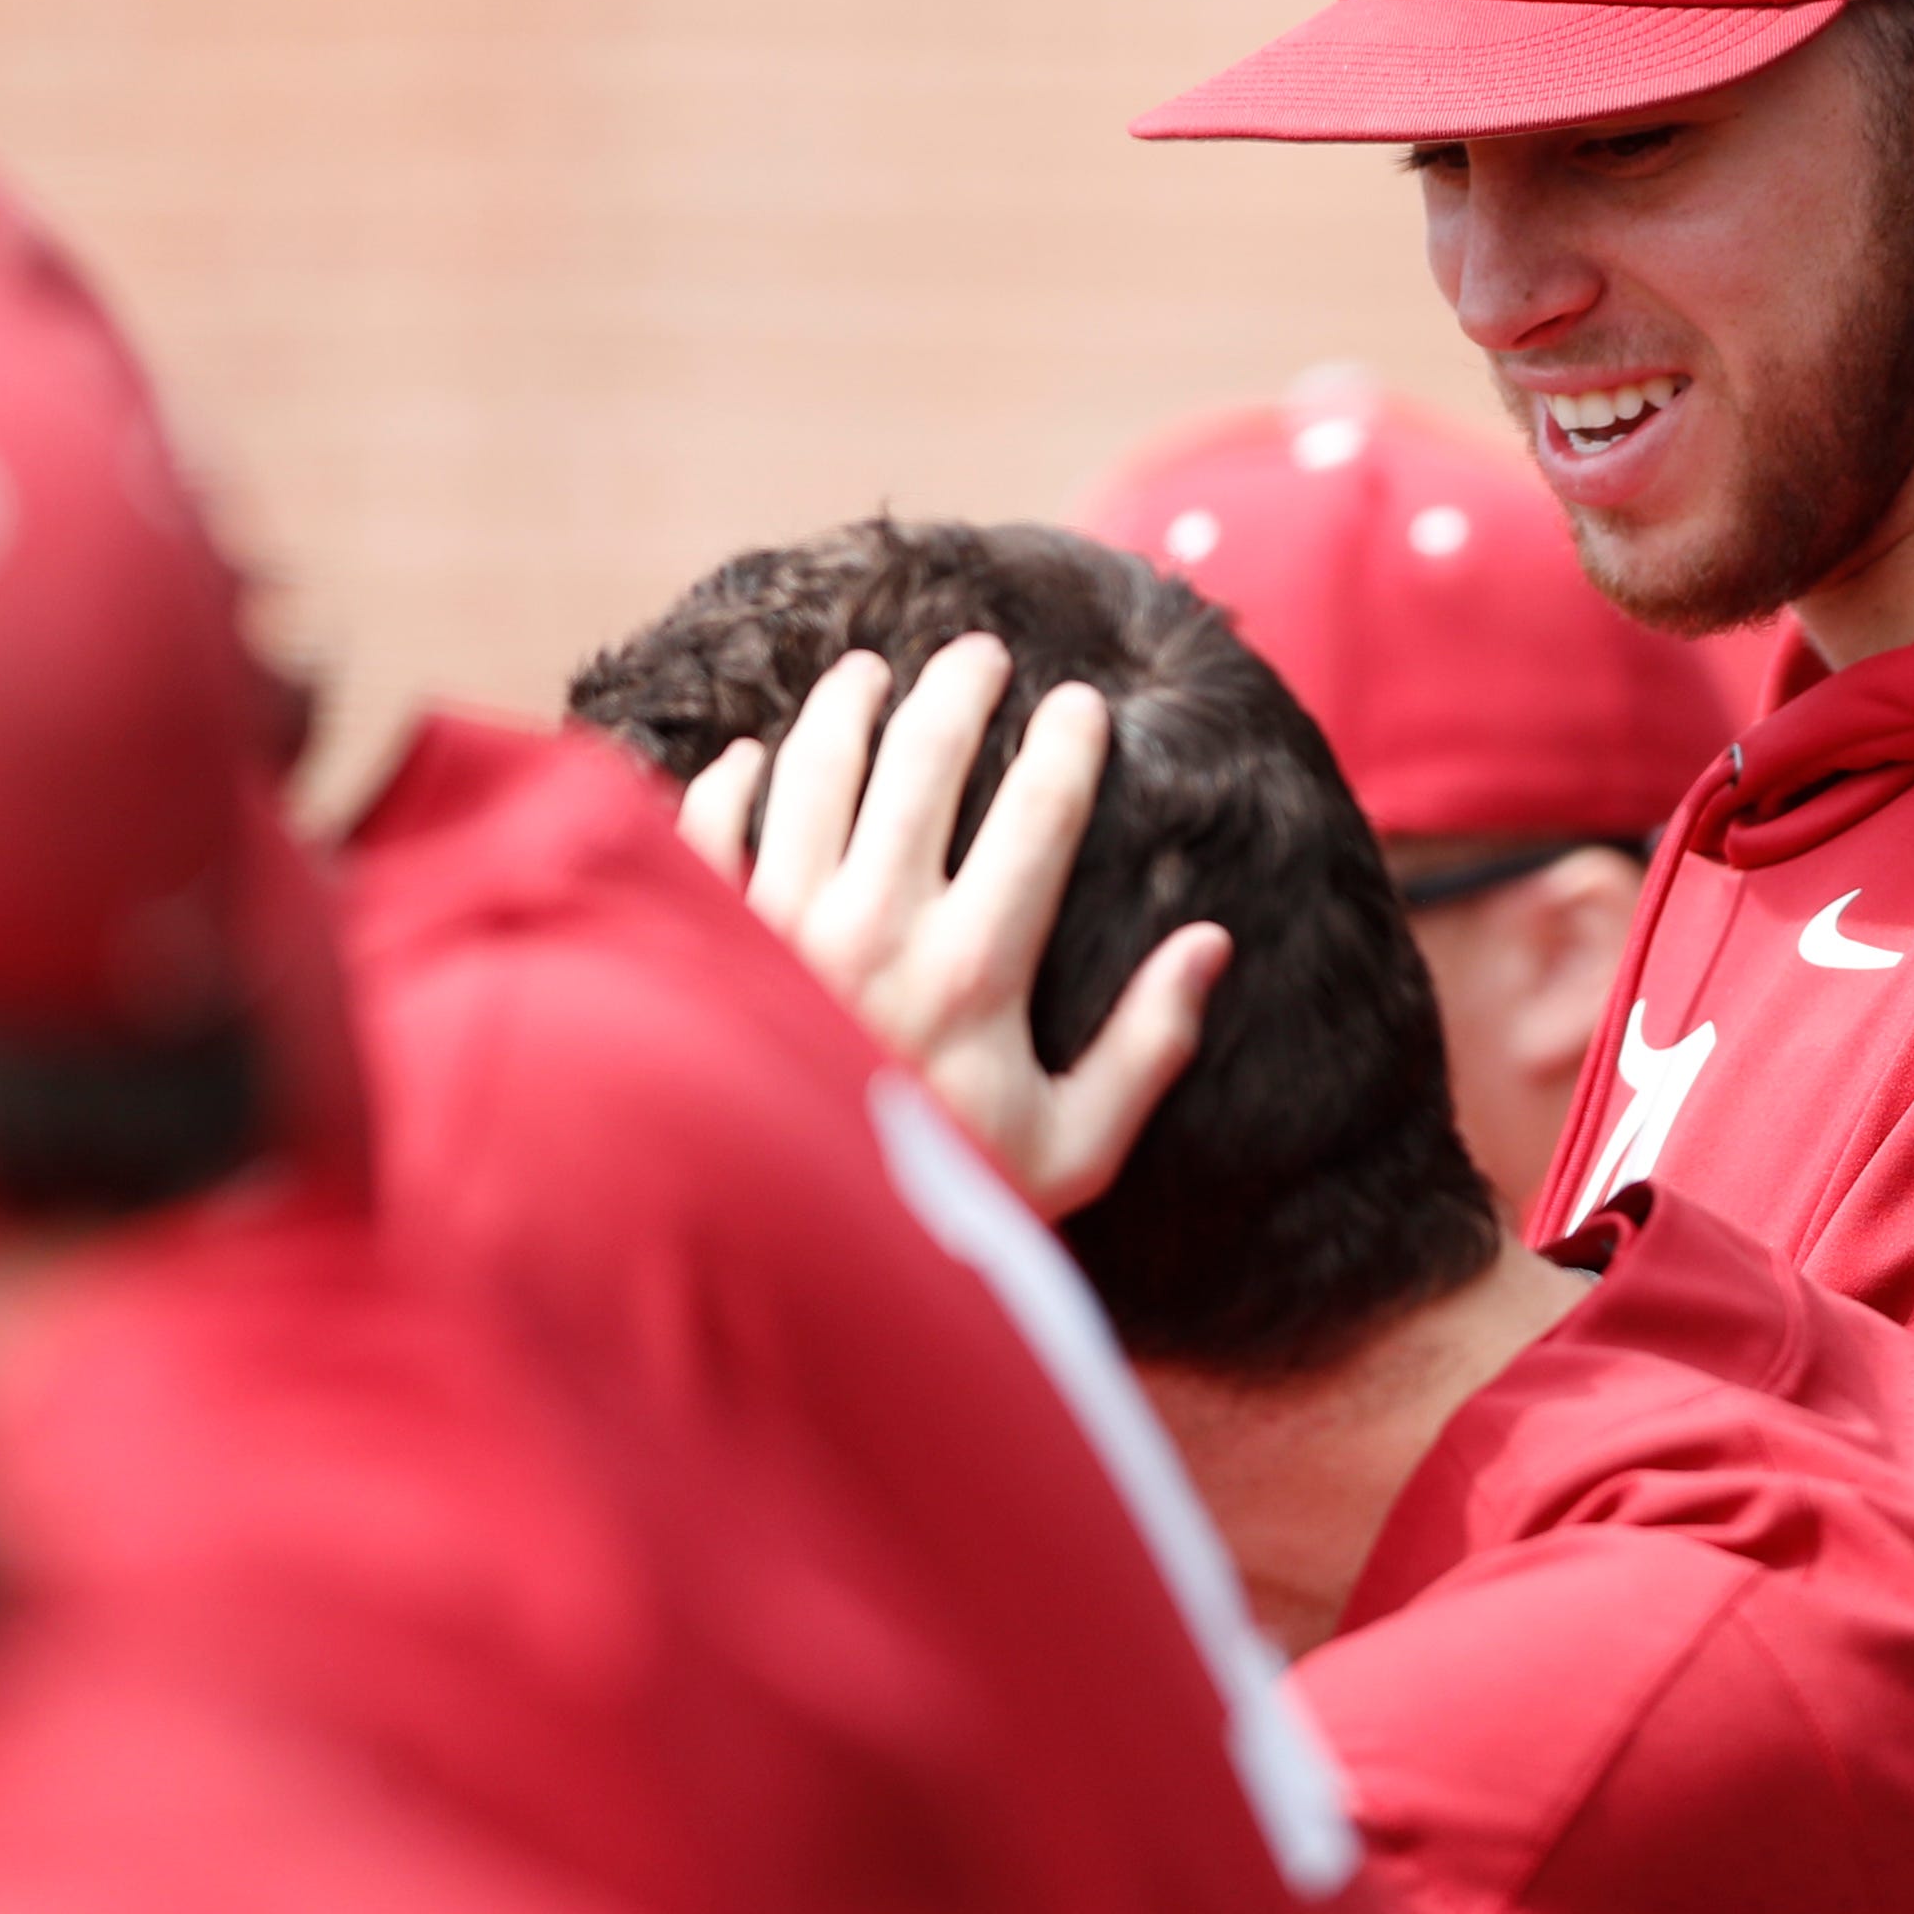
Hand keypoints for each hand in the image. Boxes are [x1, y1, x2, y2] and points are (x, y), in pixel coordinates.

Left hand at [679, 640, 1229, 1219]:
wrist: (776, 1257)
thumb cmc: (936, 1205)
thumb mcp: (1071, 1151)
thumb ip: (1146, 1048)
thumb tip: (1212, 946)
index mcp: (975, 967)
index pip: (1039, 810)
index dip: (1068, 742)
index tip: (1081, 702)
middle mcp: (872, 926)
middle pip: (924, 758)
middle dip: (961, 688)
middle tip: (980, 655)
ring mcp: (775, 923)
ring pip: (813, 768)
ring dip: (847, 706)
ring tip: (871, 675)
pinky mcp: (702, 940)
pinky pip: (708, 825)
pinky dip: (732, 780)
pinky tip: (758, 758)